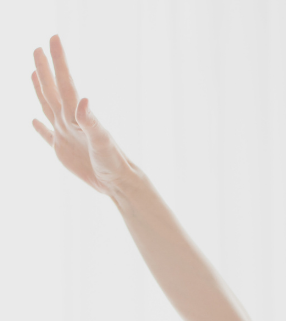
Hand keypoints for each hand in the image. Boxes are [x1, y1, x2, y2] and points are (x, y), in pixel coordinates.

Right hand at [31, 35, 133, 195]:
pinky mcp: (63, 151)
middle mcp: (69, 122)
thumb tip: (83, 99)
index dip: (59, 62)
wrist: (117, 184)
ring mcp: (65, 135)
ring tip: (34, 73)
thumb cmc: (113, 163)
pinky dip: (39, 128)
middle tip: (38, 48)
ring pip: (48, 107)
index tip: (54, 38)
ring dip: (40, 90)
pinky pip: (47, 136)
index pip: (66, 84)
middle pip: (54, 90)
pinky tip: (34, 121)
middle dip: (46, 69)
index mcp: (78, 117)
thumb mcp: (102, 141)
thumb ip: (91, 121)